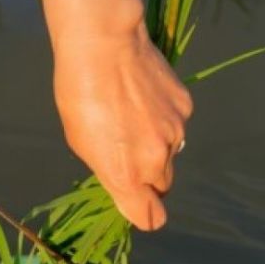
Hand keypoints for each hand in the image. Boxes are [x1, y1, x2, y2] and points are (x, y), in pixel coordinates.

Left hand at [42, 0, 191, 230]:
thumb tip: (125, 185)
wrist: (105, 44)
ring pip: (171, 156)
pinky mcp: (185, 108)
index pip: (151, 219)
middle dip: (148, 179)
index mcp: (126, 176)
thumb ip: (109, 172)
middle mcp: (155, 161)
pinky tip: (146, 99)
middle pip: (162, 187)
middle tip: (128, 153)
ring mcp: (175, 134)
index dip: (144, 214)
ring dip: (157, 147)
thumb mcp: (82, 143)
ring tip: (134, 119)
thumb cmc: (79, 95)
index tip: (136, 204)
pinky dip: (164, 120)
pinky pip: (177, 127)